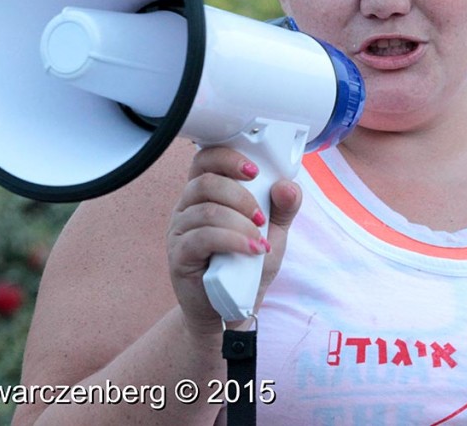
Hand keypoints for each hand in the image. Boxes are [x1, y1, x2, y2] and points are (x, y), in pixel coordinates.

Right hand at [166, 146, 301, 336]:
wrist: (232, 307)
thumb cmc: (247, 265)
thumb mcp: (273, 232)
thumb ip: (284, 207)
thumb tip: (287, 186)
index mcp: (205, 193)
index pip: (205, 160)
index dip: (227, 158)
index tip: (254, 172)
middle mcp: (187, 207)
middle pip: (205, 182)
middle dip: (241, 197)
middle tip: (262, 218)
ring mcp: (179, 231)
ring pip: (206, 211)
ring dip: (240, 224)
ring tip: (259, 242)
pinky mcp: (179, 255)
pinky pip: (202, 238)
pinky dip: (232, 241)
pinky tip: (251, 250)